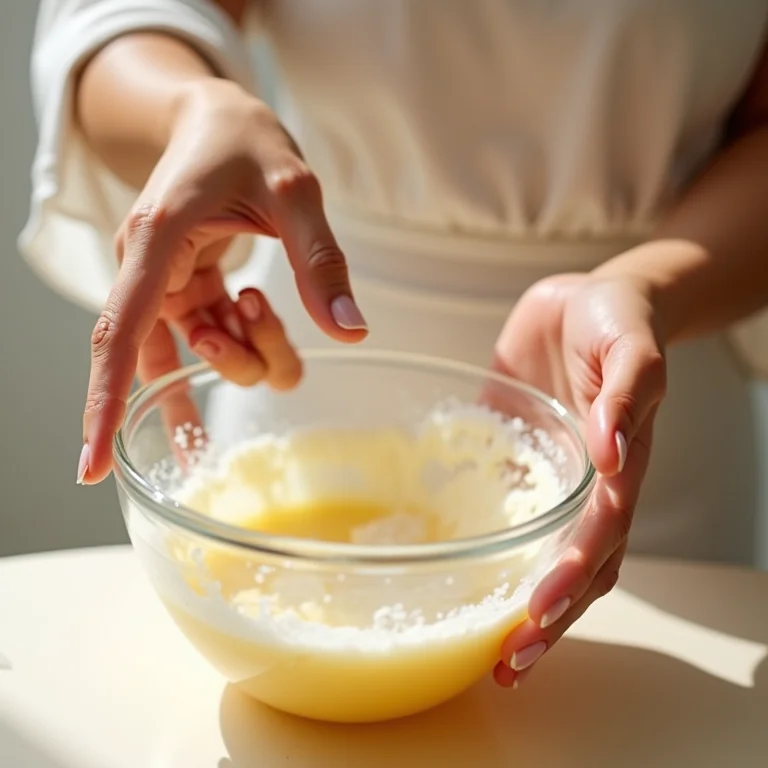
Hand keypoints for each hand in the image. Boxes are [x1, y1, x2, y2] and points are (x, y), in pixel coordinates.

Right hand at [78, 80, 366, 484]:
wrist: (222, 117)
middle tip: (263, 310)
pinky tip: (261, 329)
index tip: (93, 463)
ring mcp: (164, 283)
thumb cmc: (246, 142)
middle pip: (169, 356)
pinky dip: (242, 348)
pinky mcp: (186, 288)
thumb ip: (321, 262)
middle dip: (231, 359)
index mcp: (155, 241)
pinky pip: (209, 340)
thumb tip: (350, 331)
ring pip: (197, 355)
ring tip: (265, 301)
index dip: (103, 401)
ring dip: (246, 351)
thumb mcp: (296, 192)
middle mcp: (147, 269)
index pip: (120, 332)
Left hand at [491, 272, 666, 687]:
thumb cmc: (618, 321)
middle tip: (508, 664)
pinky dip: (488, 550)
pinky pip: (500, 510)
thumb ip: (627, 394)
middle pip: (573, 568)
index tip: (539, 614)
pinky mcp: (513, 456)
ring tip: (488, 654)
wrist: (588, 300)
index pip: (598, 539)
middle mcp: (584, 487)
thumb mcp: (629, 347)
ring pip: (538, 554)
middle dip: (545, 618)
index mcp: (616, 469)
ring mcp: (546, 477)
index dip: (572, 579)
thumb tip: (612, 452)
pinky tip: (460, 580)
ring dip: (520, 605)